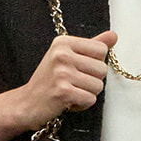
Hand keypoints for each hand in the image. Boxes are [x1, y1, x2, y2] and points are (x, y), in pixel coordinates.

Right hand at [0, 30, 115, 140]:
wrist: (26, 103)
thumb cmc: (49, 81)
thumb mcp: (67, 57)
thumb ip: (91, 46)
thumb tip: (113, 36)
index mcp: (63, 42)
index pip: (101, 50)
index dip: (94, 64)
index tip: (78, 69)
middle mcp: (61, 54)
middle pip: (102, 69)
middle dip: (92, 81)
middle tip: (73, 83)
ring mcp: (61, 73)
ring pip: (98, 86)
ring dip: (87, 94)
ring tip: (71, 92)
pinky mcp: (63, 92)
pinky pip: (90, 99)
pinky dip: (82, 105)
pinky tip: (68, 102)